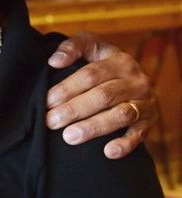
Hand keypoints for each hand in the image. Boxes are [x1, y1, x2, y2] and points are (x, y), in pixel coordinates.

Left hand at [45, 32, 155, 158]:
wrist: (132, 77)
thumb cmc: (102, 61)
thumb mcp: (90, 46)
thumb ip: (72, 47)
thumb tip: (55, 61)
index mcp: (120, 60)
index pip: (91, 74)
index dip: (68, 88)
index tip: (47, 101)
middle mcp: (136, 80)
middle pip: (104, 96)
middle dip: (75, 110)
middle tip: (52, 121)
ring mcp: (145, 102)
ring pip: (120, 115)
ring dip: (94, 127)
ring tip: (69, 137)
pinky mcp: (149, 121)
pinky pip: (139, 135)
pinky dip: (125, 144)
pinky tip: (108, 152)